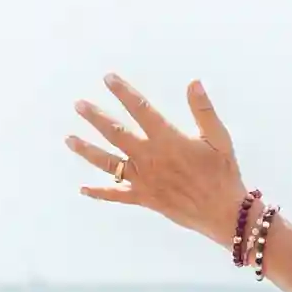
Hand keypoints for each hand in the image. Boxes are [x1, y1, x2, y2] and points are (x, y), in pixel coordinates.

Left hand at [65, 72, 246, 243]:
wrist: (222, 213)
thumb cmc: (223, 173)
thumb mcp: (218, 138)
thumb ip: (203, 110)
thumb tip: (193, 82)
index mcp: (167, 140)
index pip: (141, 109)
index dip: (123, 92)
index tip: (108, 78)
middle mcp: (150, 158)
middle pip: (116, 133)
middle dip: (96, 117)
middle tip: (79, 105)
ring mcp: (144, 179)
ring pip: (108, 163)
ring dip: (87, 150)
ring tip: (69, 139)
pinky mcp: (144, 198)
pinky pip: (116, 195)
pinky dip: (99, 192)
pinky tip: (83, 188)